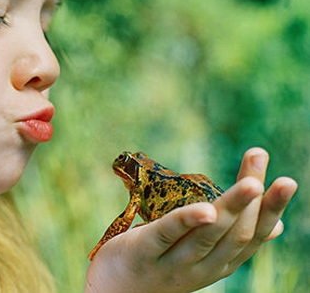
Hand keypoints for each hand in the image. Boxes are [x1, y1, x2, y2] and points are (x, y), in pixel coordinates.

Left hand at [85, 148, 297, 292]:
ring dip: (231, 207)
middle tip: (261, 157)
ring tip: (250, 183)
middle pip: (235, 234)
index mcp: (217, 265)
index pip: (251, 238)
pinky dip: (187, 221)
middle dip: (254, 199)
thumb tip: (277, 228)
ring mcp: (172, 265)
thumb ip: (229, 241)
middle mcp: (201, 269)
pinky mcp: (142, 254)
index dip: (270, 210)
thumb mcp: (199, 257)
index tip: (285, 181)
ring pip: (208, 236)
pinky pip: (167, 235)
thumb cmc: (159, 265)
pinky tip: (205, 208)